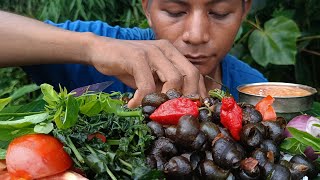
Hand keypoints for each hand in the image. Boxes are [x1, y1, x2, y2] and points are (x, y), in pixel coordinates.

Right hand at [86, 35, 205, 107]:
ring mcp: (153, 51)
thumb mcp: (150, 77)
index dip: (198, 94)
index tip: (193, 112)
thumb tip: (178, 110)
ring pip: (174, 78)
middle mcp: (166, 49)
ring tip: (154, 111)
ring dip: (166, 101)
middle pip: (191, 74)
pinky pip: (147, 84)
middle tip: (176, 115)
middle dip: (188, 98)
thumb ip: (164, 88)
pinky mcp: (137, 56)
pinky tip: (132, 105)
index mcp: (172, 53)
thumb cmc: (127, 67)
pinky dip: (142, 99)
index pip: (195, 73)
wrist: (100, 50)